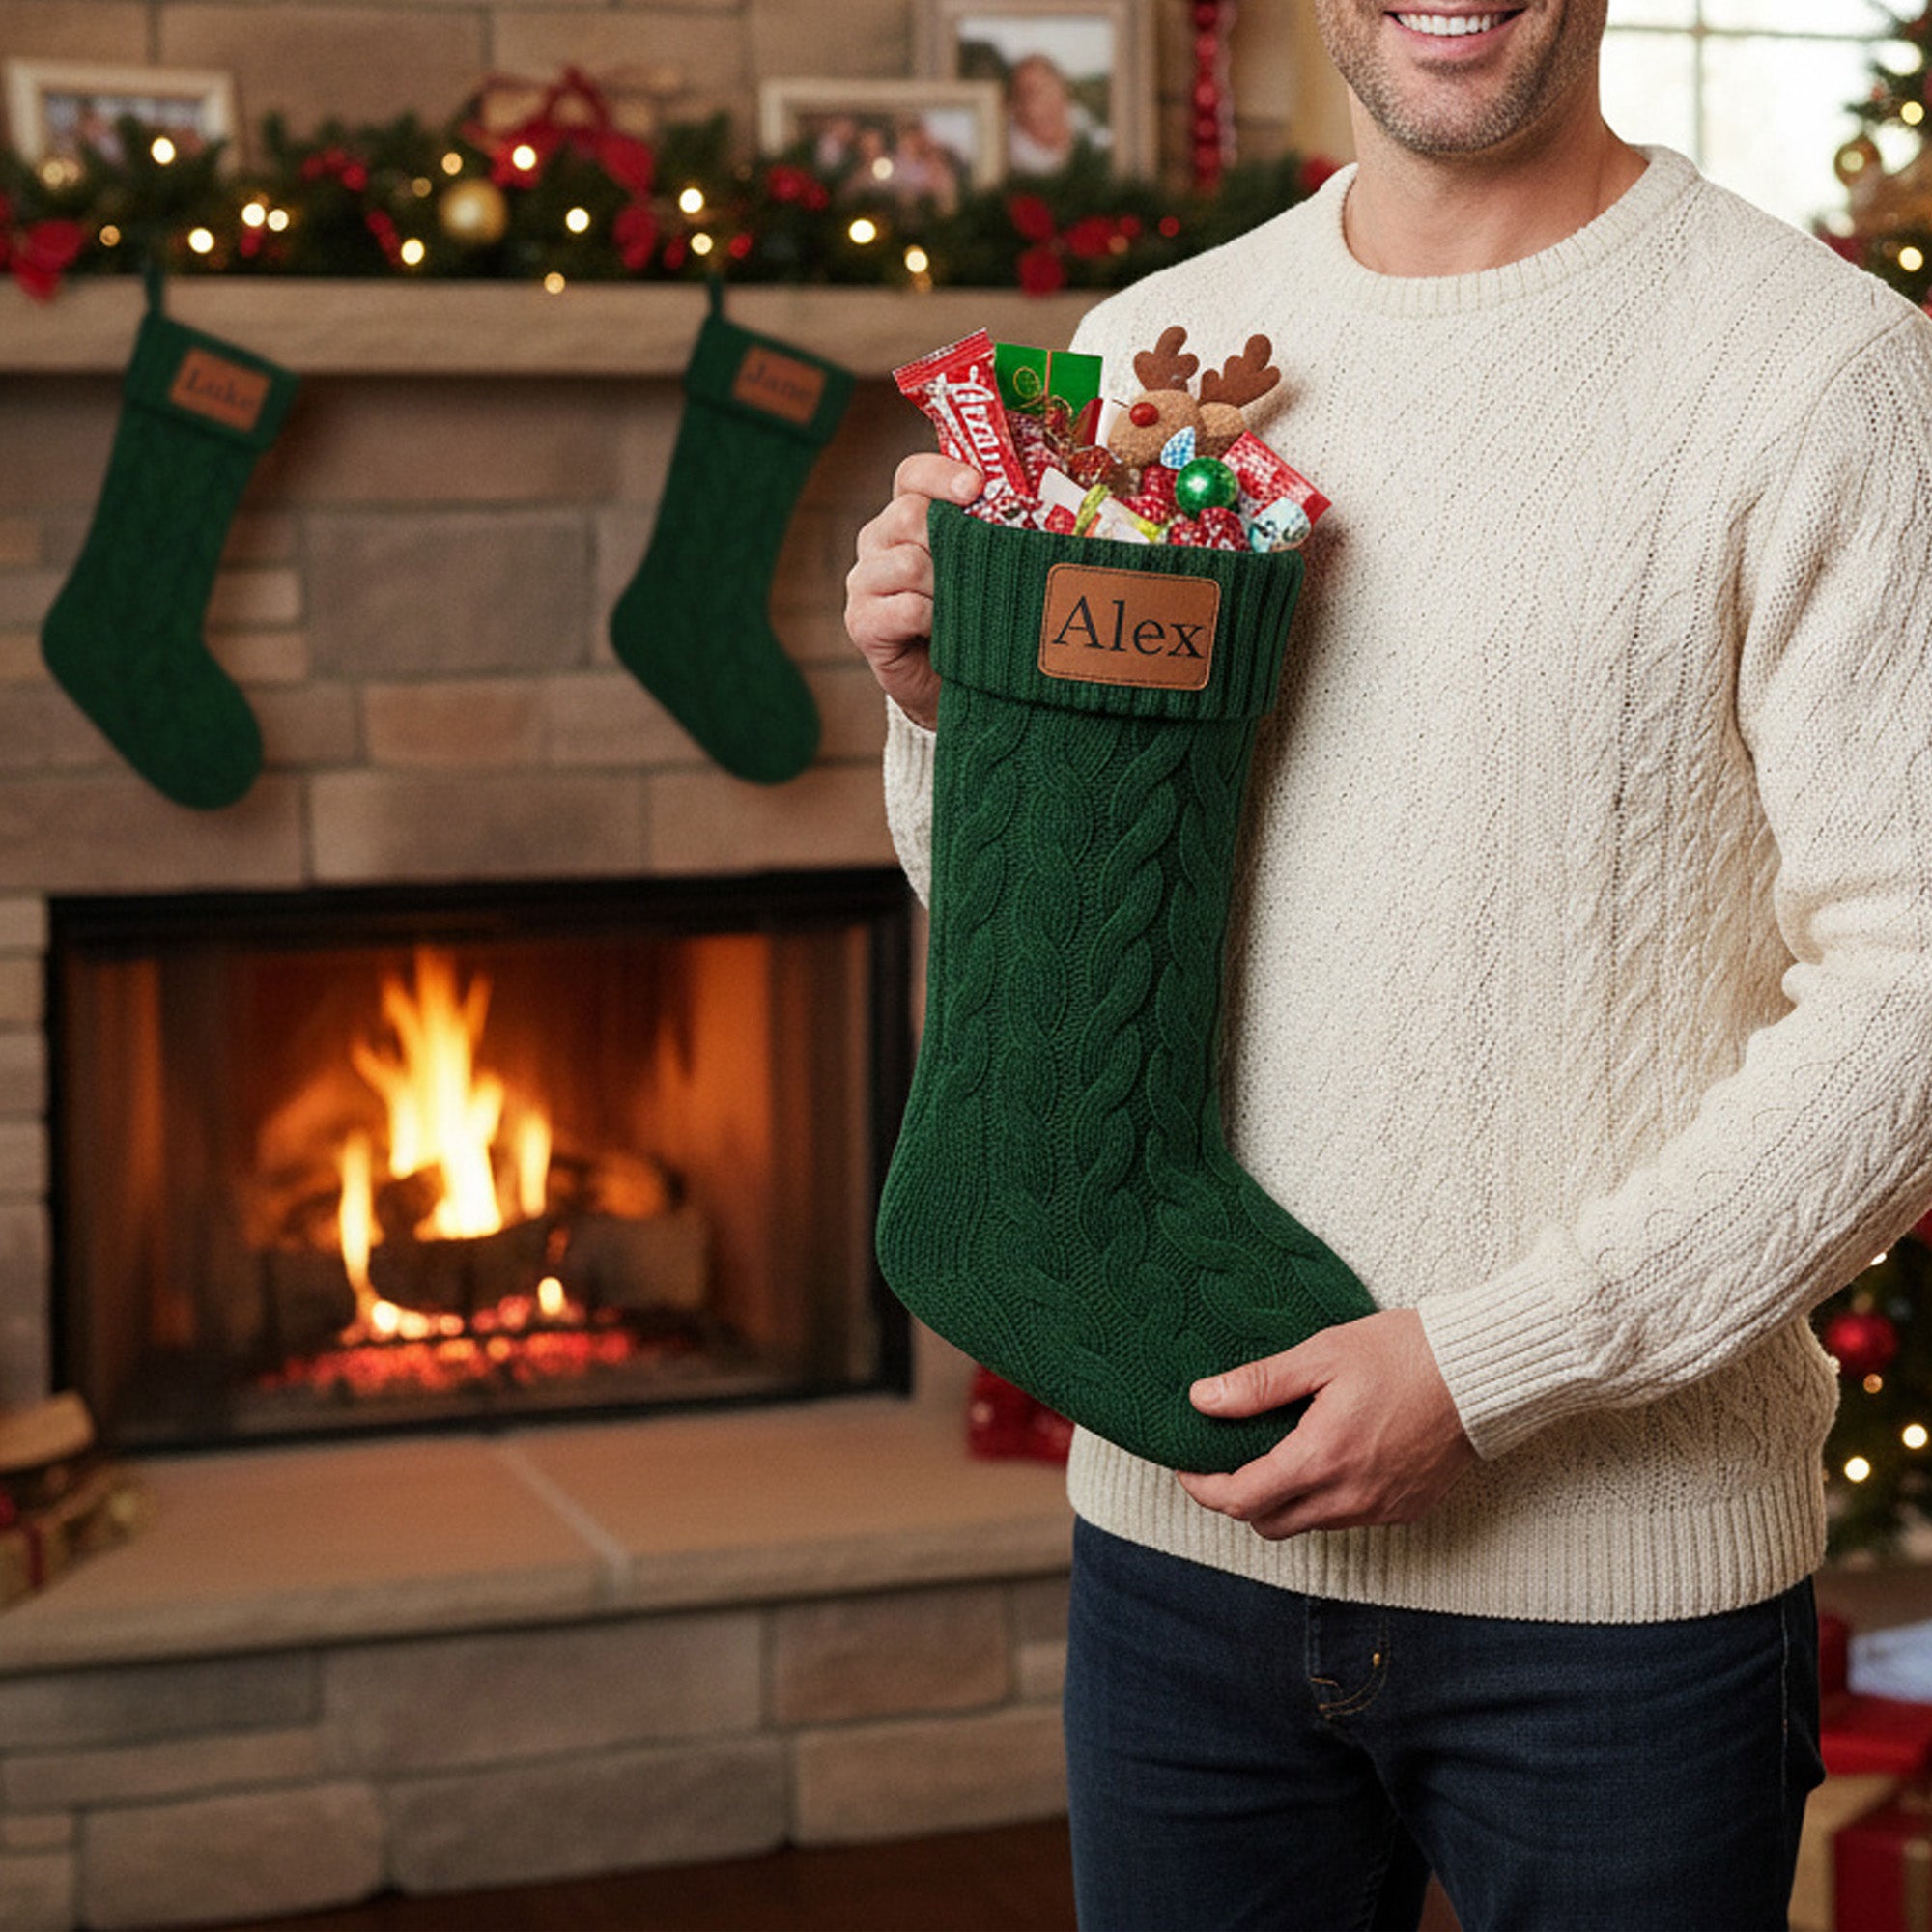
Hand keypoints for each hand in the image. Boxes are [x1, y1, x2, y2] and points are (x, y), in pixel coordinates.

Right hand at [844, 454, 982, 731]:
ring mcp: (864, 580)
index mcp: (907, 515)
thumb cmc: (976, 617)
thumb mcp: (986, 568)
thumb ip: (995, 535)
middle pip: (909, 515)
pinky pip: (904, 608)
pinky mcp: (861, 622)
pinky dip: (933, 620)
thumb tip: (1051, 513)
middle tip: (980, 571)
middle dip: (953, 541)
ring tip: (966, 609)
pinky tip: (945, 633)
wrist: (956, 683)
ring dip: (947, 588)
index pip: (912, 475)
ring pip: (909, 563)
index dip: (942, 474)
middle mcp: (877, 540)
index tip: (977, 488)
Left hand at [1176, 1309, 1477, 1538]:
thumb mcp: (1322, 1355)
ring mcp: (1381, 1509)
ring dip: (1283, 1499)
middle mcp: (1350, 1497)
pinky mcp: (1407, 1509)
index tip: (1187, 1466)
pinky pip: (1348, 1517)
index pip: (1241, 1499)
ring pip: (1309, 1523)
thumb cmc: (1404, 1353)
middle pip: (1269, 1523)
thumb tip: (1202, 1400)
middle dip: (1239, 1498)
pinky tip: (1326, 1457)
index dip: (1203, 1487)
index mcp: (1321, 1459)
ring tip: (1276, 1451)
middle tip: (1225, 1459)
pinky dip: (1324, 1498)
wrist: (1483, 1372)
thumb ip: (1259, 1384)